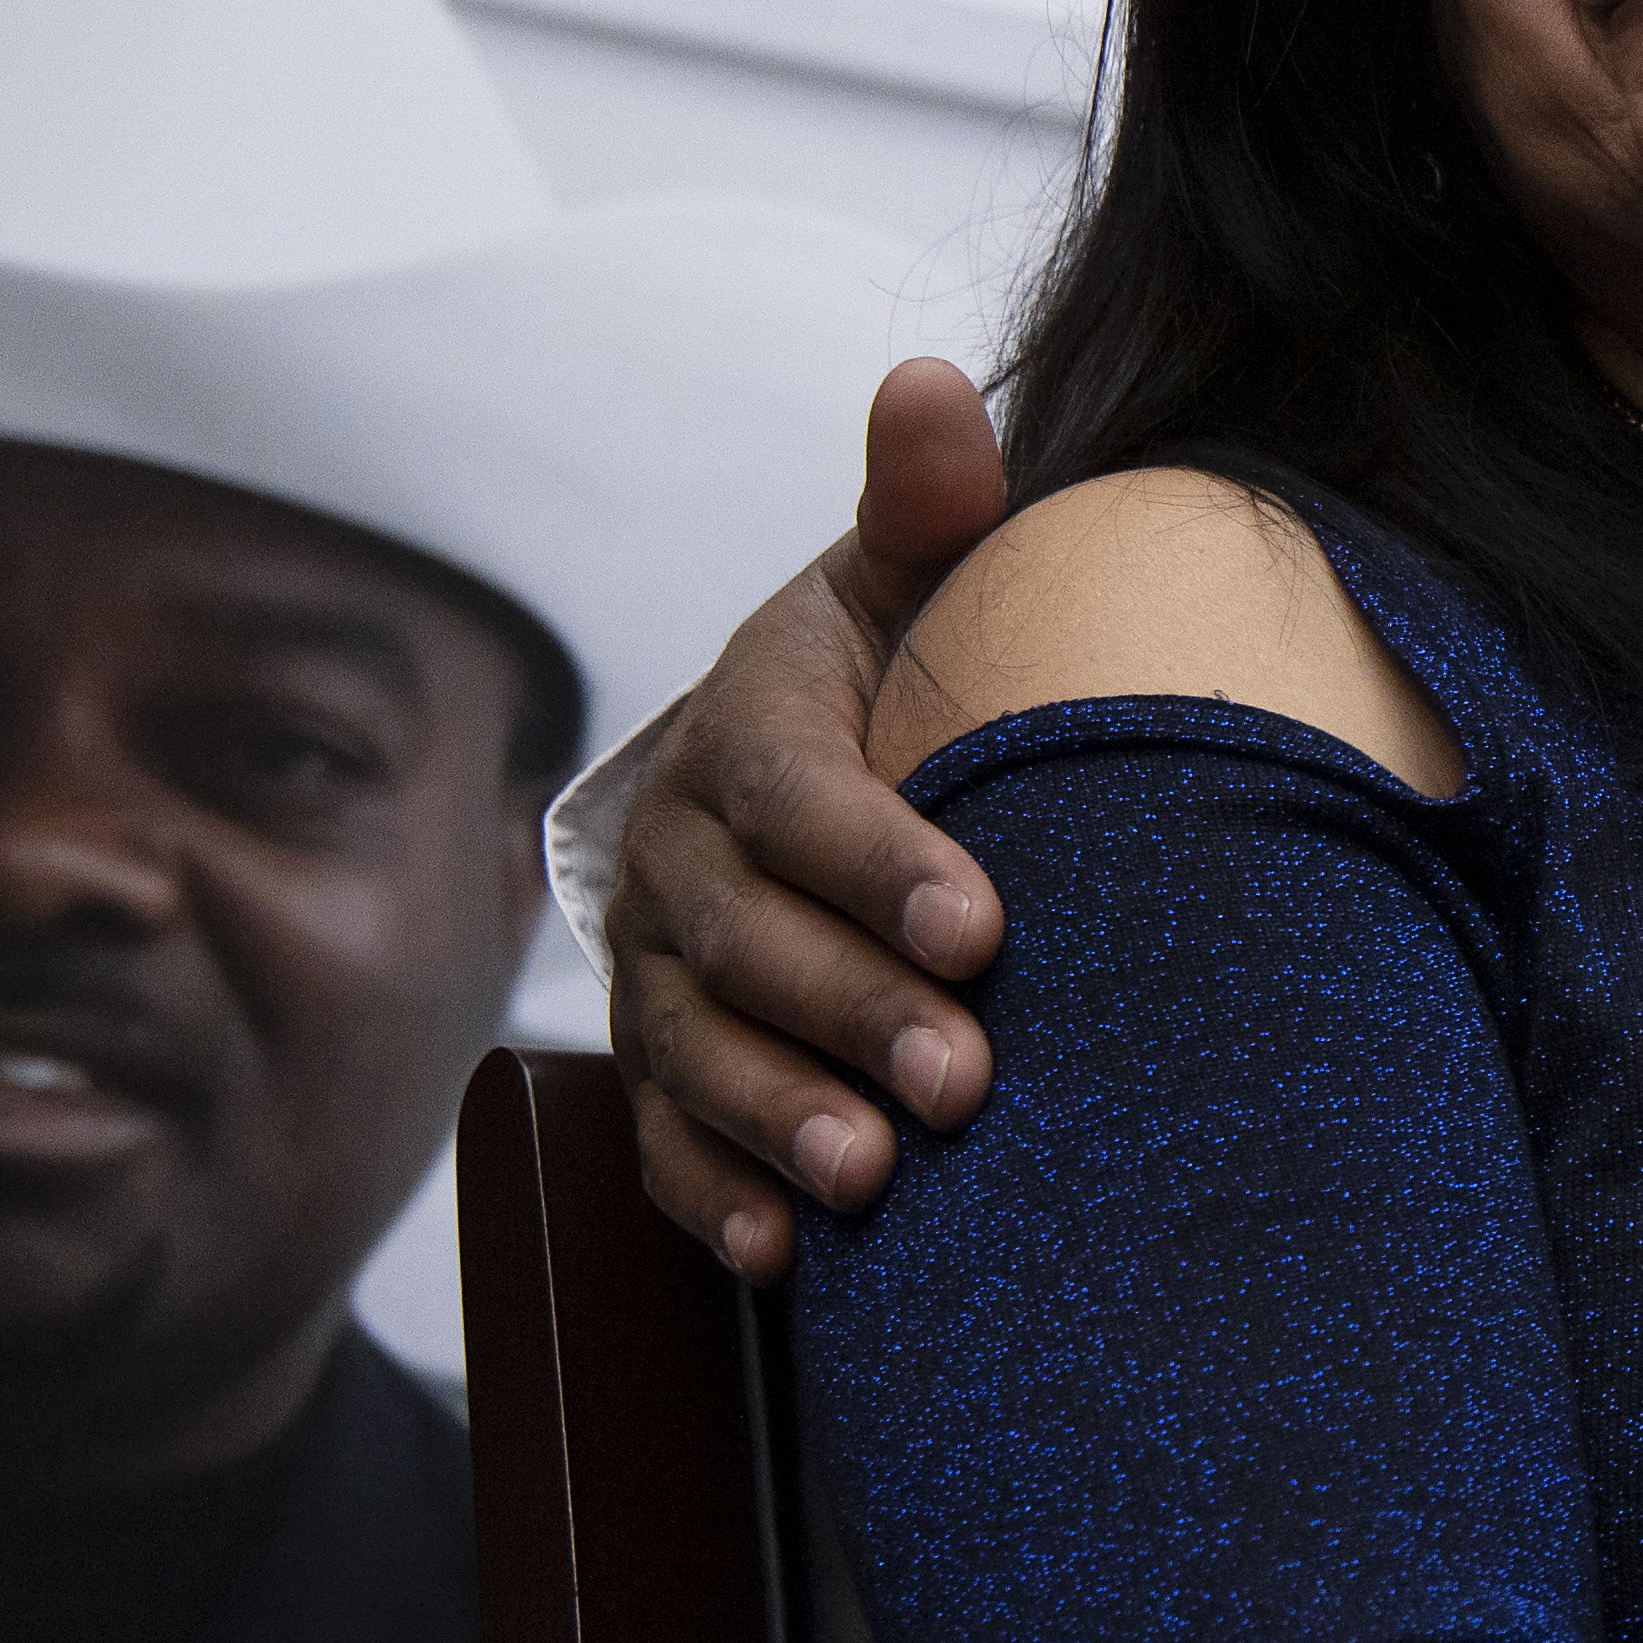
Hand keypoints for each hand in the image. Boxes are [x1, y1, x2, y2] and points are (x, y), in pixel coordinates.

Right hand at [612, 358, 1011, 1275]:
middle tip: (964, 1077)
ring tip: (875, 1178)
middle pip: (744, 942)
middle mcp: (679, 859)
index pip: (793, 796)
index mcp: (746, 735)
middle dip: (847, 1010)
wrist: (822, 771)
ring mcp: (659, 971)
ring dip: (779, 1118)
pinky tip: (786, 1255)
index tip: (983, 927)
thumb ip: (930, 504)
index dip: (877, 861)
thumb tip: (937, 387)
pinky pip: (666, 1143)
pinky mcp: (668, 1067)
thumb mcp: (911, 579)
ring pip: (695, 1052)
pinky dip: (717, 1201)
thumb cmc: (899, 668)